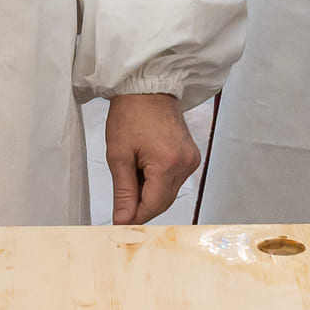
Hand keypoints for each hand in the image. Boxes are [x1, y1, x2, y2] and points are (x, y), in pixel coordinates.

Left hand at [104, 92, 200, 222]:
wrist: (147, 88)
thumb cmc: (130, 114)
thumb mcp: (118, 155)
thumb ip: (123, 191)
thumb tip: (123, 219)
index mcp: (168, 164)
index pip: (154, 206)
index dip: (136, 216)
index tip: (120, 221)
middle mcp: (186, 164)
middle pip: (164, 201)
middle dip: (142, 204)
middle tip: (121, 199)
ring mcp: (191, 159)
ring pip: (169, 192)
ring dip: (150, 191)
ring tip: (132, 171)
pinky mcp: (191, 156)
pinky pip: (174, 179)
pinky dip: (158, 180)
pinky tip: (144, 167)